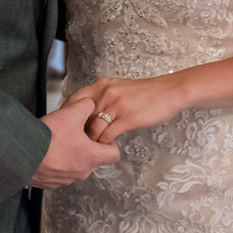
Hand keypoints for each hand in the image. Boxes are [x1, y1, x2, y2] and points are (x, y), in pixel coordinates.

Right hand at [29, 98, 119, 189]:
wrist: (21, 154)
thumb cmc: (49, 137)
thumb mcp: (71, 113)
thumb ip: (86, 106)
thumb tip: (90, 104)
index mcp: (92, 157)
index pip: (114, 155)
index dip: (109, 142)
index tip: (98, 134)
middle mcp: (82, 173)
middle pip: (94, 160)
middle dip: (87, 147)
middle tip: (76, 133)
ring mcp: (66, 180)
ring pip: (76, 167)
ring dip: (71, 155)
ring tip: (59, 140)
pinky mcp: (50, 183)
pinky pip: (59, 173)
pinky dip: (56, 164)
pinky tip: (47, 151)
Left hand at [65, 75, 188, 143]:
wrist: (168, 92)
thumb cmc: (145, 93)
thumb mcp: (119, 88)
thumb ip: (103, 97)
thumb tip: (87, 111)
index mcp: (102, 85)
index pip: (75, 100)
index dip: (67, 115)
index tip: (65, 127)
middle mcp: (105, 93)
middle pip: (80, 115)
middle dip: (76, 131)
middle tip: (74, 142)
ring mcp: (116, 105)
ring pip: (93, 128)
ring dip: (90, 140)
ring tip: (90, 148)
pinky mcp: (127, 118)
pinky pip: (107, 135)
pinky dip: (104, 143)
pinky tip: (106, 146)